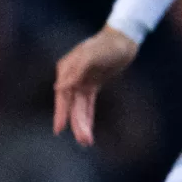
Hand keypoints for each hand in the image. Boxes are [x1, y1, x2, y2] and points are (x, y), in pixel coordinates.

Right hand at [52, 26, 138, 146]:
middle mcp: (71, 77)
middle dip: (76, 123)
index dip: (61, 113)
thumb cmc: (106, 46)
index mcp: (66, 69)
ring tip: (86, 141)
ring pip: (80, 107)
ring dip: (82, 123)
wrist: (122, 40)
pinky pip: (88, 104)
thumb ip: (76, 71)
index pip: (62, 95)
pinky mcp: (92, 85)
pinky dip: (87, 116)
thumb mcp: (90, 55)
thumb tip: (59, 87)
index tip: (59, 129)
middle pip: (72, 105)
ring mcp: (82, 82)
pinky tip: (87, 129)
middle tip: (83, 140)